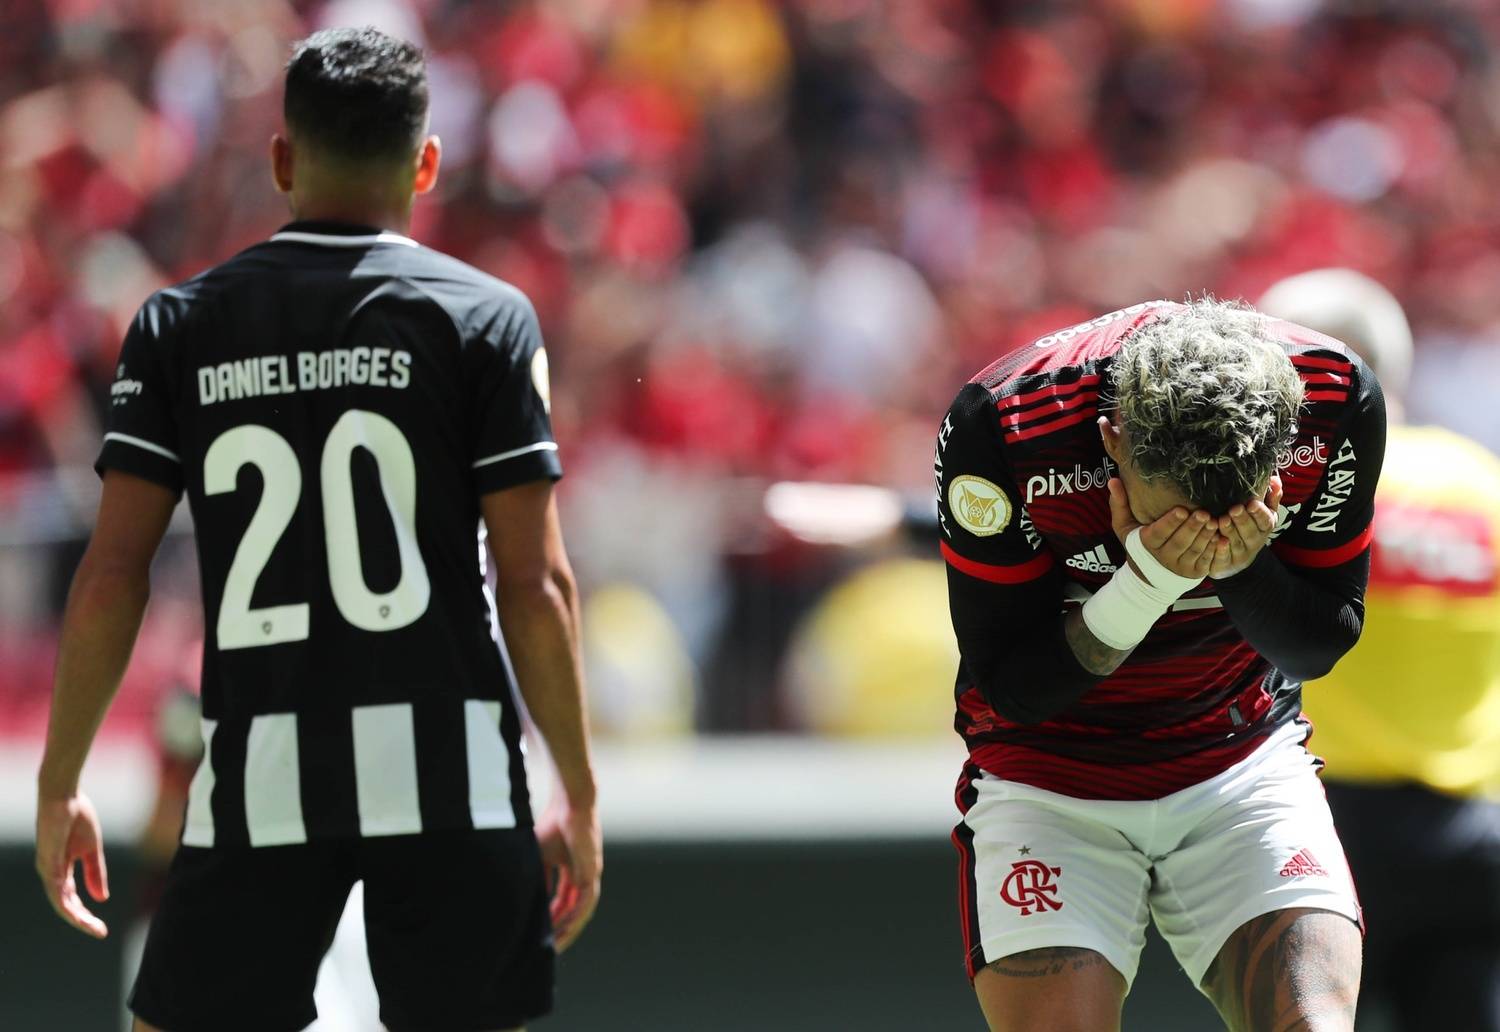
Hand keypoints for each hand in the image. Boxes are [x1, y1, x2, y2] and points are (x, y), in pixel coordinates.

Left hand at [35, 791, 108, 938]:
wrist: (65, 795)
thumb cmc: (77, 816)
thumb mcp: (92, 849)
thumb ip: (95, 872)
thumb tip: (101, 899)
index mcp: (61, 868)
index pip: (71, 898)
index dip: (86, 913)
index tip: (102, 927)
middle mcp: (50, 873)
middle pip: (65, 905)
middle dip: (82, 920)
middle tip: (100, 932)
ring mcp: (47, 869)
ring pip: (60, 903)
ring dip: (76, 917)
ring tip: (93, 928)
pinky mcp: (48, 863)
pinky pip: (56, 890)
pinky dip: (67, 904)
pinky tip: (78, 914)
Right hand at [536, 800, 600, 951]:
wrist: (567, 804)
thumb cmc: (551, 825)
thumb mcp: (539, 859)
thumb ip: (538, 880)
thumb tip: (529, 903)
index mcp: (571, 870)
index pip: (562, 901)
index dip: (552, 918)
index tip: (540, 934)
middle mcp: (583, 875)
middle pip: (573, 909)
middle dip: (560, 929)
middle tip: (547, 949)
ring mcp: (589, 874)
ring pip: (581, 910)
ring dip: (568, 928)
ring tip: (555, 945)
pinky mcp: (592, 872)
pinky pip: (586, 901)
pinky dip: (576, 916)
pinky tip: (565, 929)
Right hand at [1107, 478, 1218, 584]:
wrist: (1149, 580)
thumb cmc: (1137, 545)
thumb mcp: (1124, 527)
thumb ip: (1119, 504)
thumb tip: (1113, 480)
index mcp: (1146, 543)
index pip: (1159, 532)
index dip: (1171, 522)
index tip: (1182, 510)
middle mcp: (1163, 557)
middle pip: (1180, 541)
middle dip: (1192, 527)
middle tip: (1204, 513)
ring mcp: (1180, 567)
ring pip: (1195, 550)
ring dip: (1206, 536)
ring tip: (1215, 522)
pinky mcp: (1195, 573)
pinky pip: (1206, 561)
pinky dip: (1214, 550)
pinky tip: (1220, 538)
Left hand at [1209, 476, 1282, 579]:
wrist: (1235, 560)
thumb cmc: (1249, 529)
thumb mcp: (1263, 514)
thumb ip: (1270, 498)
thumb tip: (1275, 479)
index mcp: (1264, 528)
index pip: (1265, 520)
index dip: (1259, 512)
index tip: (1252, 503)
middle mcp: (1254, 541)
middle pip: (1250, 532)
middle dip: (1243, 520)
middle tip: (1234, 509)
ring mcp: (1240, 554)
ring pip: (1236, 543)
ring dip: (1230, 532)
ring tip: (1221, 520)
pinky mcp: (1226, 564)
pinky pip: (1223, 558)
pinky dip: (1220, 550)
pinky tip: (1216, 540)